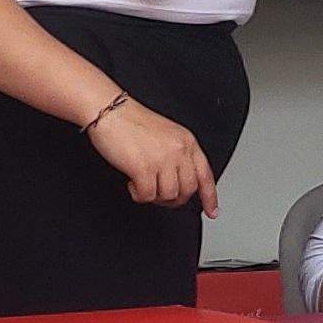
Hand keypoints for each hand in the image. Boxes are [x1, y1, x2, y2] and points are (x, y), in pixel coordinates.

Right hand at [83, 100, 218, 214]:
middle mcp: (178, 150)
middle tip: (159, 196)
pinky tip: (132, 183)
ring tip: (142, 184)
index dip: (209, 197)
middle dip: (174, 199)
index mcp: (186, 141)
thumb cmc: (131, 122)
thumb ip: (177, 155)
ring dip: (153, 196)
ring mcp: (163, 159)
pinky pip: (147, 196)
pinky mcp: (144, 168)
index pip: (205, 174)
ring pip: (168, 195)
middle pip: (188, 189)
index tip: (211, 211)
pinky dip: (138, 194)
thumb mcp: (166, 135)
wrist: (111, 112)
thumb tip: (177, 180)